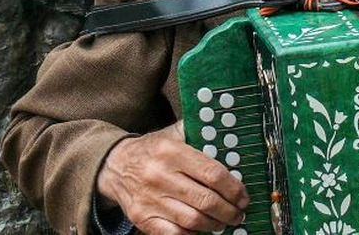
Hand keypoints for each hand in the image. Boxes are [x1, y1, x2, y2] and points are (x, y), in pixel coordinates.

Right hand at [96, 121, 249, 234]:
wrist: (116, 166)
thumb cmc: (152, 151)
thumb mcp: (173, 134)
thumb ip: (199, 134)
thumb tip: (231, 141)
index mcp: (171, 151)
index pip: (212, 174)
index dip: (234, 189)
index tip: (242, 196)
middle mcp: (159, 175)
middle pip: (206, 200)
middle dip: (229, 211)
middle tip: (238, 213)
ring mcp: (150, 199)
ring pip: (193, 220)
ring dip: (215, 224)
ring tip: (223, 221)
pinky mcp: (142, 218)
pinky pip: (175, 234)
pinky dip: (193, 234)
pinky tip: (201, 227)